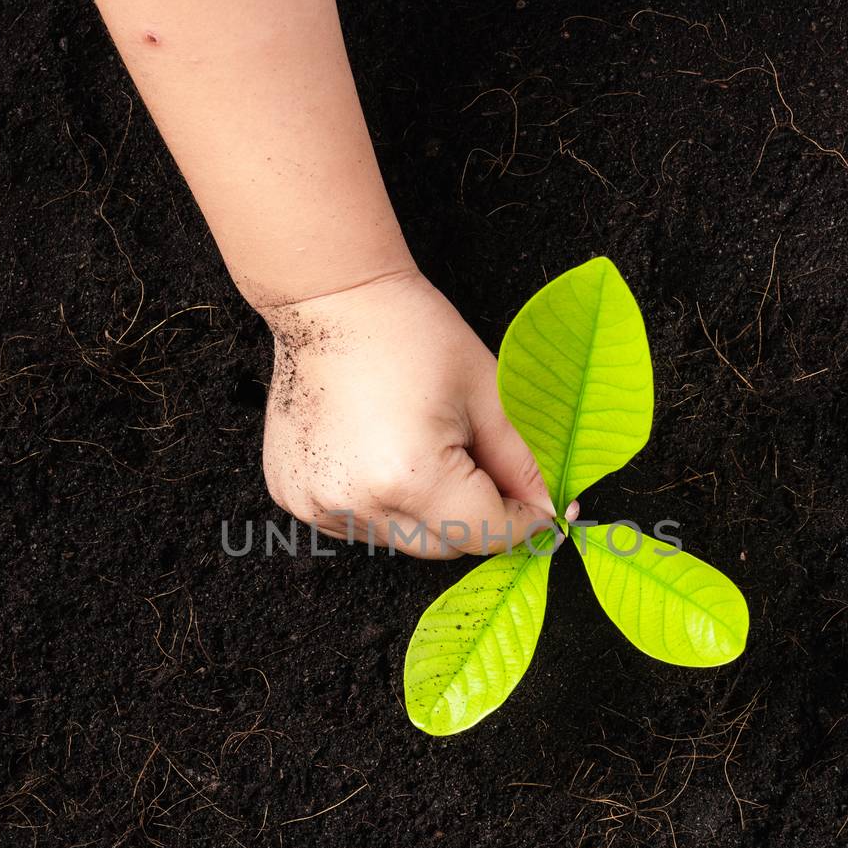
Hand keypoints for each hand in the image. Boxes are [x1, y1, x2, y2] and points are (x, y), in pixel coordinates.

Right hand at [260, 270, 567, 557]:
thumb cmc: (409, 333)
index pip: (484, 534)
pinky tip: (382, 452)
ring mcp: (319, 505)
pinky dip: (384, 502)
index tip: (540, 506)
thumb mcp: (487, 394)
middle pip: (443, 545)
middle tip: (479, 460)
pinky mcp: (296, 498)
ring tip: (420, 445)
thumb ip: (524, 463)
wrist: (331, 302)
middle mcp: (358, 503)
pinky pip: (362, 523)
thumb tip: (552, 511)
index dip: (522, 523)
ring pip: (403, 538)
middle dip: (474, 515)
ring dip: (427, 511)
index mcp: (410, 478)